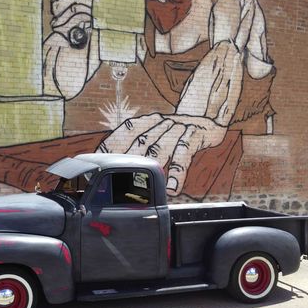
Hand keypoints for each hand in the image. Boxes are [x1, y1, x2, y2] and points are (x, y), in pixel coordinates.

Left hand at [96, 113, 225, 195]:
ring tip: (139, 187)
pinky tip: (173, 188)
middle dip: (127, 162)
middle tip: (116, 181)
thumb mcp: (158, 135)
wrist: (209, 118)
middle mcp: (161, 122)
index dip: (111, 145)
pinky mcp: (195, 134)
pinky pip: (184, 153)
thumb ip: (140, 148)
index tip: (98, 161)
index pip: (125, 132)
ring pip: (160, 148)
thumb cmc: (178, 134)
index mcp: (148, 121)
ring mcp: (178, 127)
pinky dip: (177, 170)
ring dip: (149, 167)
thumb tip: (119, 172)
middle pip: (140, 142)